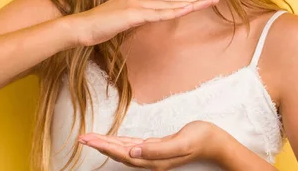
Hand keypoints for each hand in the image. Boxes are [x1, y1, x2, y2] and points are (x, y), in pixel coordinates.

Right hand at [70, 0, 219, 46]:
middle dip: (194, 0)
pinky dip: (175, 12)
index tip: (200, 1)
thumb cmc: (99, 27)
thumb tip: (149, 21)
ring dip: (190, 5)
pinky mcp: (133, 13)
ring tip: (208, 3)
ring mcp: (136, 3)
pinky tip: (187, 11)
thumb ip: (137, 19)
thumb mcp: (123, 21)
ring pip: (169, 5)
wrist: (81, 27)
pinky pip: (159, 14)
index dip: (184, 0)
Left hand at [78, 120, 220, 169]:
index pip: (122, 154)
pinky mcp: (157, 148)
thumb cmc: (201, 139)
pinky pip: (133, 146)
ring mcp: (153, 155)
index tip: (88, 140)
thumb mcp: (181, 143)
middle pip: (118, 153)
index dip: (104, 147)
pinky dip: (120, 143)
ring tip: (91, 138)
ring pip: (124, 150)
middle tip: (81, 137)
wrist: (215, 142)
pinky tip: (113, 141)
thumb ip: (158, 150)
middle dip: (99, 145)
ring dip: (107, 144)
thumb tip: (134, 152)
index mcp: (154, 160)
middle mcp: (150, 160)